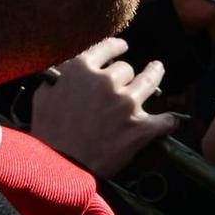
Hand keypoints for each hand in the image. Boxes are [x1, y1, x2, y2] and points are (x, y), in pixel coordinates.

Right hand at [30, 37, 178, 177]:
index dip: (116, 47)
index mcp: (81, 70)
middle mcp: (106, 81)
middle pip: (126, 69)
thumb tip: (72, 68)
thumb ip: (61, 77)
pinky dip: (167, 121)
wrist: (59, 168)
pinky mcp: (140, 127)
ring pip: (149, 80)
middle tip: (124, 81)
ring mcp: (126, 103)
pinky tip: (170, 120)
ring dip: (154, 74)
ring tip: (157, 70)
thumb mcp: (44, 95)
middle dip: (124, 75)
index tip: (122, 47)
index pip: (106, 48)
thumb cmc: (47, 134)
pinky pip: (164, 119)